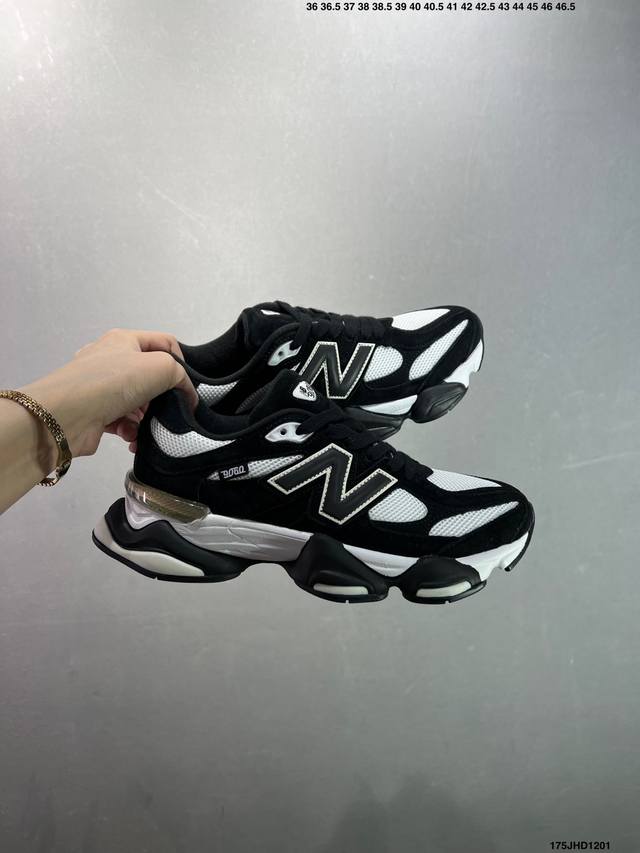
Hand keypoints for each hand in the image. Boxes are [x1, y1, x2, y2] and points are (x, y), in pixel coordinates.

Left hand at [21, 329, 197, 462]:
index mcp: (124, 340)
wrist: (66, 416)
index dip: (182, 362)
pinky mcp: (97, 413)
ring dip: (148, 419)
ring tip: (148, 429)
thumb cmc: (114, 382)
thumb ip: (181, 376)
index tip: (187, 385)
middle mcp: (111, 361)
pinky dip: (132, 431)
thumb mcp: (160, 367)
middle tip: (168, 410)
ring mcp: (102, 388)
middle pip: (151, 378)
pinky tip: (133, 439)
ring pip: (139, 403)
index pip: (165, 344)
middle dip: (163, 397)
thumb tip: (187, 397)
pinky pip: (124, 421)